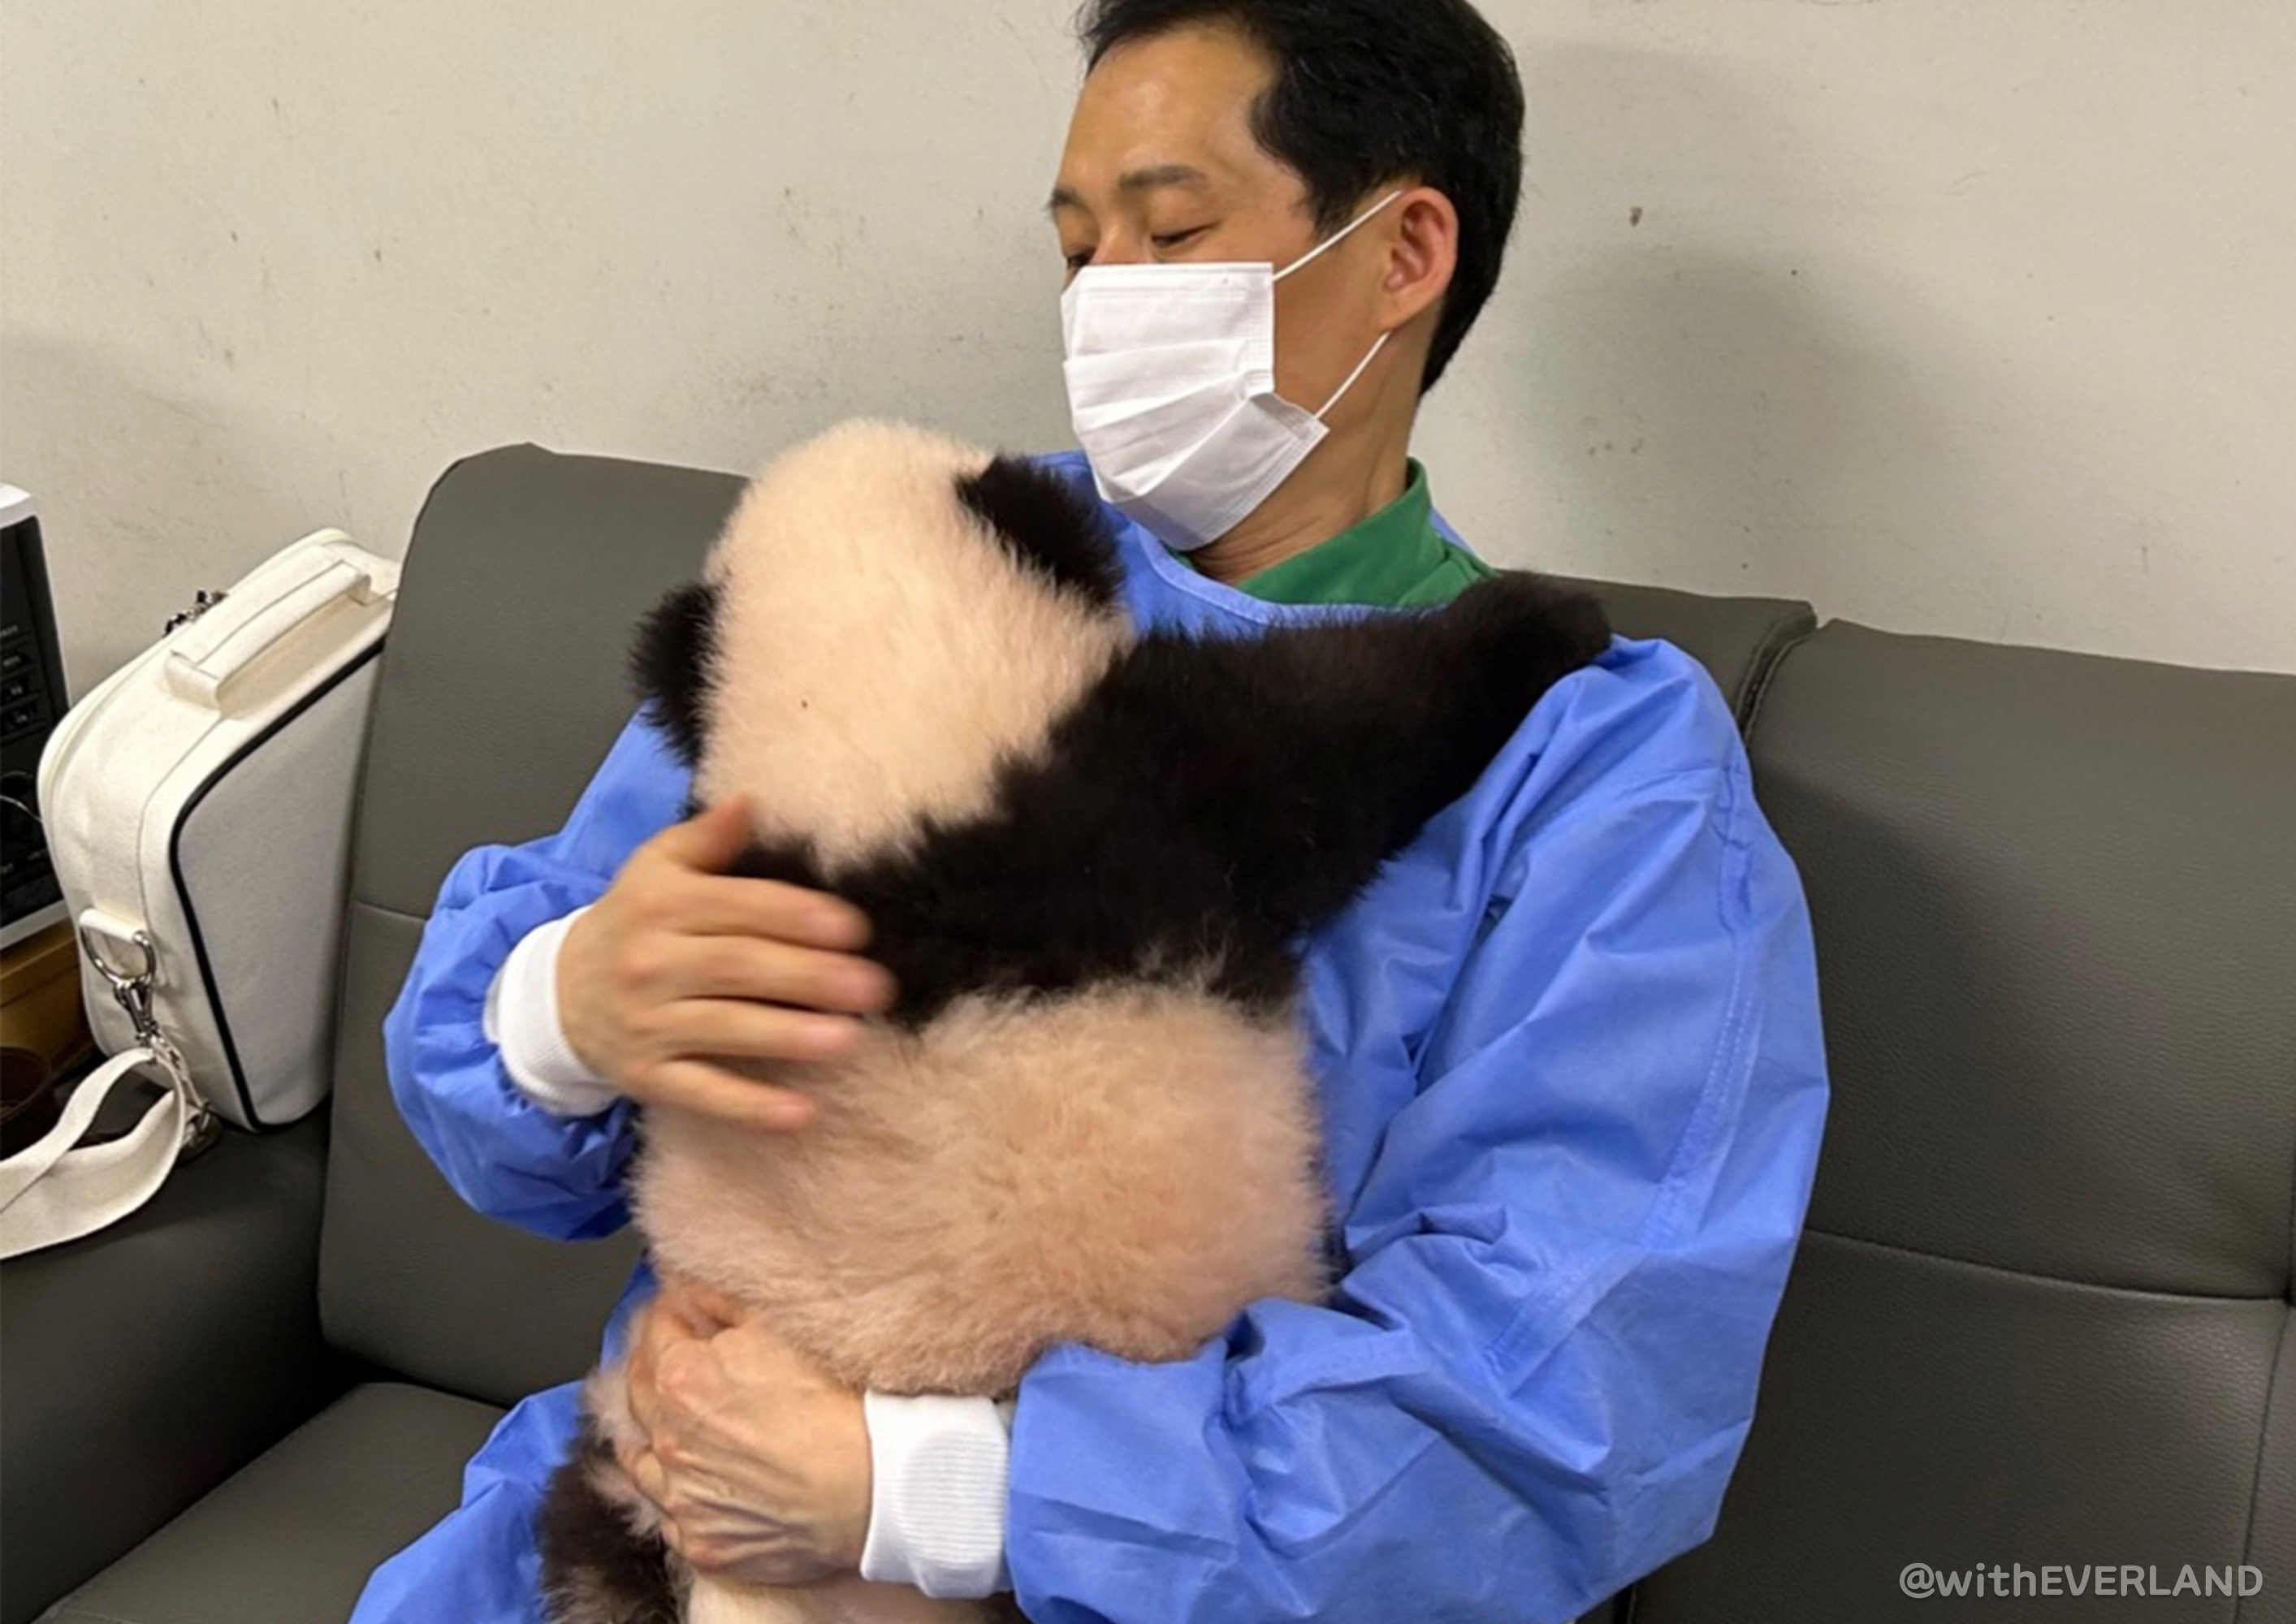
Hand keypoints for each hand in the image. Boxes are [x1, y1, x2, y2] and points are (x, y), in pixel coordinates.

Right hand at [558, 794, 897, 1129]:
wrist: (558, 995)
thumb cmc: (632, 923)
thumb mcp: (656, 868)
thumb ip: (707, 837)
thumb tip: (751, 800)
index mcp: (662, 904)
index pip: (739, 908)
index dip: (798, 917)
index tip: (856, 928)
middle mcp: (653, 963)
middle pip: (740, 968)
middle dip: (810, 977)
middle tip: (875, 987)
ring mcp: (650, 1024)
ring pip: (726, 1029)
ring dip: (789, 1036)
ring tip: (848, 1039)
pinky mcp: (649, 1076)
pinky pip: (703, 1093)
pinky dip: (750, 1107)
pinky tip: (800, 1115)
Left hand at [618, 1282, 872, 1585]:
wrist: (874, 1485)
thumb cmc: (837, 1404)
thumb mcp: (783, 1327)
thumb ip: (725, 1301)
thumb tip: (690, 1287)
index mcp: (681, 1378)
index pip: (655, 1331)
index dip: (673, 1313)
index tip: (686, 1311)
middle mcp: (669, 1441)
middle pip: (639, 1392)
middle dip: (655, 1367)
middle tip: (679, 1357)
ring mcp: (681, 1499)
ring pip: (642, 1459)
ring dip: (656, 1434)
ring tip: (679, 1425)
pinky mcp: (703, 1543)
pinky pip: (671, 1513)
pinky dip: (679, 1492)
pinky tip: (701, 1480)